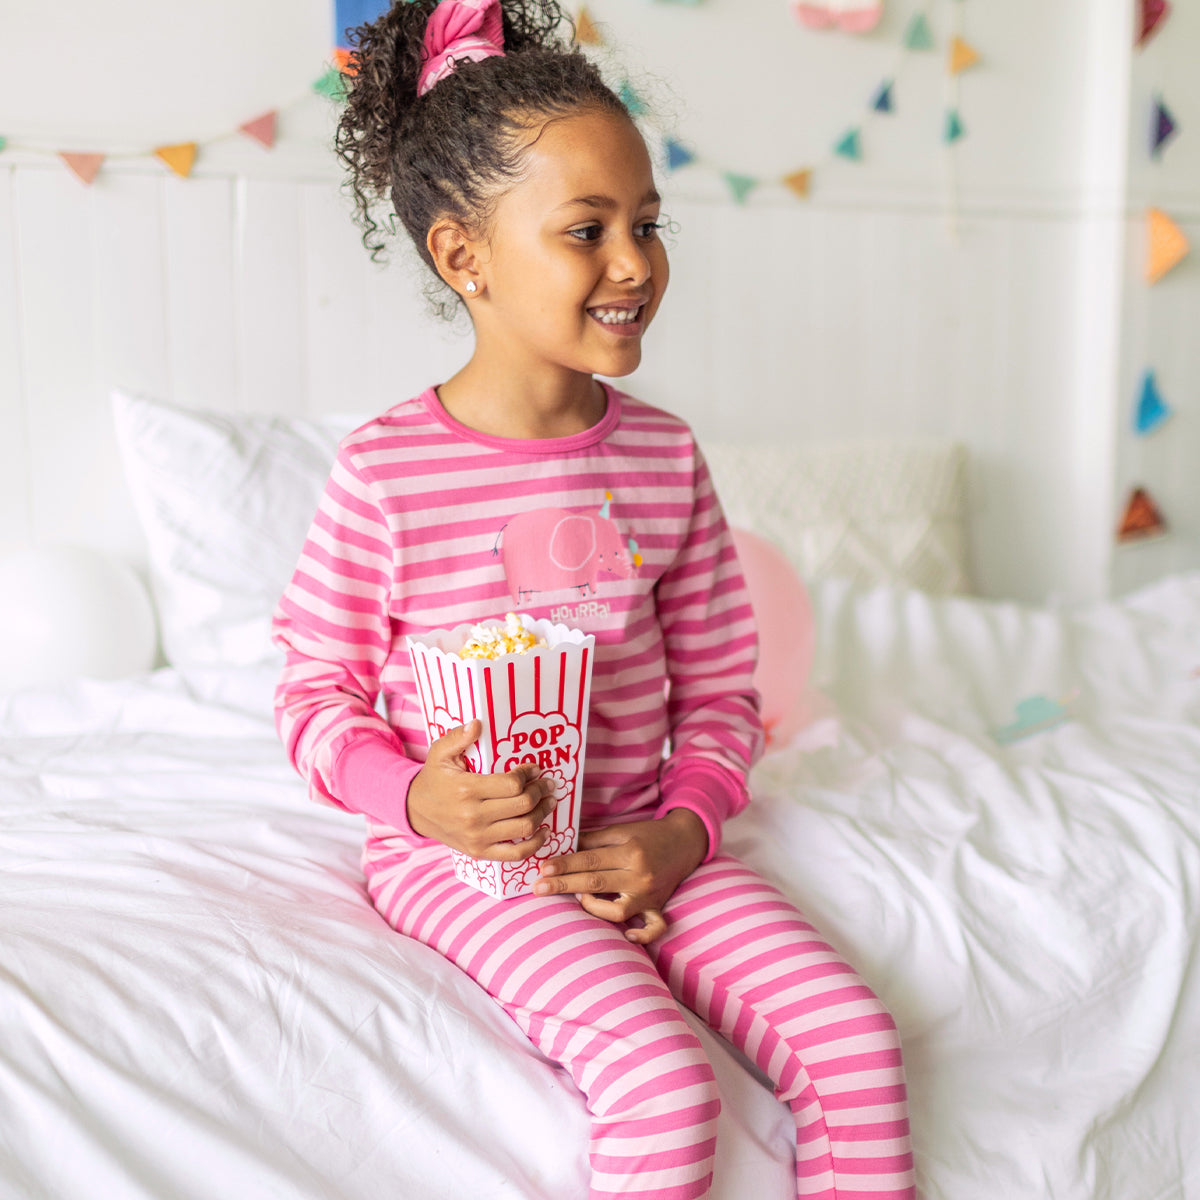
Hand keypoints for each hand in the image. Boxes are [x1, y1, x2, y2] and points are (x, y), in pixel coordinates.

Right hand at [407, 721, 557, 860]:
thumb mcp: (440, 753)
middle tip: (548, 784)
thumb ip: (458, 737)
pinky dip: (535, 844)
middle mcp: (474, 816)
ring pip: (524, 828)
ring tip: (548, 802)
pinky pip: (515, 854)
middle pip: (523, 805)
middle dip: (541, 792)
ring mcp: (478, 837)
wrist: (415, 811)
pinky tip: (543, 831)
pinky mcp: (480, 851)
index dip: (529, 774)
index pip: (511, 784)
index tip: (535, 768)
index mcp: (467, 789)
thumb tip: (477, 724)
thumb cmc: (433, 779)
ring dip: (542, 814)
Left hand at [532, 809, 708, 943]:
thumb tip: (562, 847)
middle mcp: (639, 876)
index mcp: (630, 852)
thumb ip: (593, 840)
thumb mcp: (621, 831)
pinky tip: (626, 936)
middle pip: (595, 883)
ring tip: (580, 898)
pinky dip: (641, 935)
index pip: (590, 861)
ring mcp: (649, 895)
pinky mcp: (658, 907)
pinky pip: (653, 928)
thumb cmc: (648, 834)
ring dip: (593, 906)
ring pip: (617, 911)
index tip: (543, 869)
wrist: (685, 841)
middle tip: (539, 888)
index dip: (564, 865)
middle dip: (564, 885)